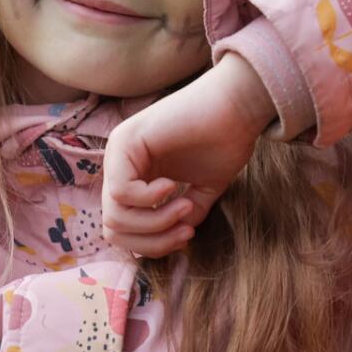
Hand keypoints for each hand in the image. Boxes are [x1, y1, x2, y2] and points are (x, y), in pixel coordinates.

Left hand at [102, 54, 276, 257]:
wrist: (237, 107)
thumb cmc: (224, 141)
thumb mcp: (202, 190)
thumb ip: (183, 215)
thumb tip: (174, 241)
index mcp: (135, 177)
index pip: (123, 230)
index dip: (153, 244)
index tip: (187, 235)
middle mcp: (120, 166)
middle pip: (114, 229)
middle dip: (153, 241)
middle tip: (186, 230)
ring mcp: (118, 153)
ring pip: (114, 216)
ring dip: (156, 221)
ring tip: (185, 204)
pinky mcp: (124, 142)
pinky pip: (121, 192)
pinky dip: (150, 199)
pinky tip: (173, 184)